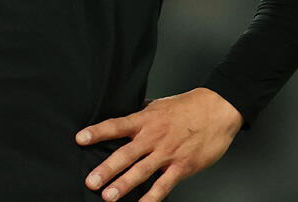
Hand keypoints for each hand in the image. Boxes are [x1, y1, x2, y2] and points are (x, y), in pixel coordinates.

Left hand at [75, 88, 242, 200]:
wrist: (218, 109)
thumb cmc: (188, 106)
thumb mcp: (159, 105)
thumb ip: (141, 114)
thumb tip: (123, 117)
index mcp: (145, 120)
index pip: (116, 125)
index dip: (97, 132)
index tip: (80, 138)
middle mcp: (153, 137)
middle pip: (125, 154)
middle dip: (107, 169)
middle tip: (91, 181)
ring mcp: (167, 153)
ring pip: (142, 171)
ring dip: (124, 185)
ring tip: (108, 197)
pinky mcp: (182, 166)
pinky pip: (164, 185)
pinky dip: (152, 197)